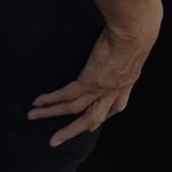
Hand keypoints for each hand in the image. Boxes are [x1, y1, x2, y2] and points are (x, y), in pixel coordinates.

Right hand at [29, 25, 149, 144]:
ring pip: (74, 109)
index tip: (92, 125)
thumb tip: (120, 42)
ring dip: (51, 113)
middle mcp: (115, 91)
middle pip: (92, 118)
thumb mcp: (135, 46)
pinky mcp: (89, 81)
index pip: (117, 106)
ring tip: (33, 116)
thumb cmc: (138, 31)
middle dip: (73, 130)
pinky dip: (51, 99)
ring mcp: (101, 89)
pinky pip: (66, 95)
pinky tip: (38, 101)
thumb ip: (127, 51)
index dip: (104, 116)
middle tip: (56, 140)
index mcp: (128, 82)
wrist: (134, 32)